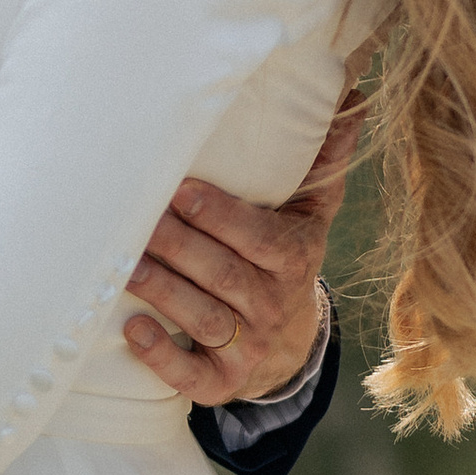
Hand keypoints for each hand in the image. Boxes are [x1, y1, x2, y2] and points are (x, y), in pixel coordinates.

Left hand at [120, 97, 363, 409]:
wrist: (291, 343)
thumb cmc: (286, 257)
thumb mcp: (311, 210)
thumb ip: (324, 157)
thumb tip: (351, 93)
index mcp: (294, 256)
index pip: (259, 237)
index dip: (219, 216)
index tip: (180, 190)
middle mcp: (274, 303)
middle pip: (224, 274)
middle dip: (178, 247)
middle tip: (135, 221)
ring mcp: (250, 346)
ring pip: (204, 319)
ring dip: (163, 292)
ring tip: (124, 267)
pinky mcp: (223, 381)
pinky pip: (193, 376)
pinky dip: (162, 356)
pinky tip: (132, 331)